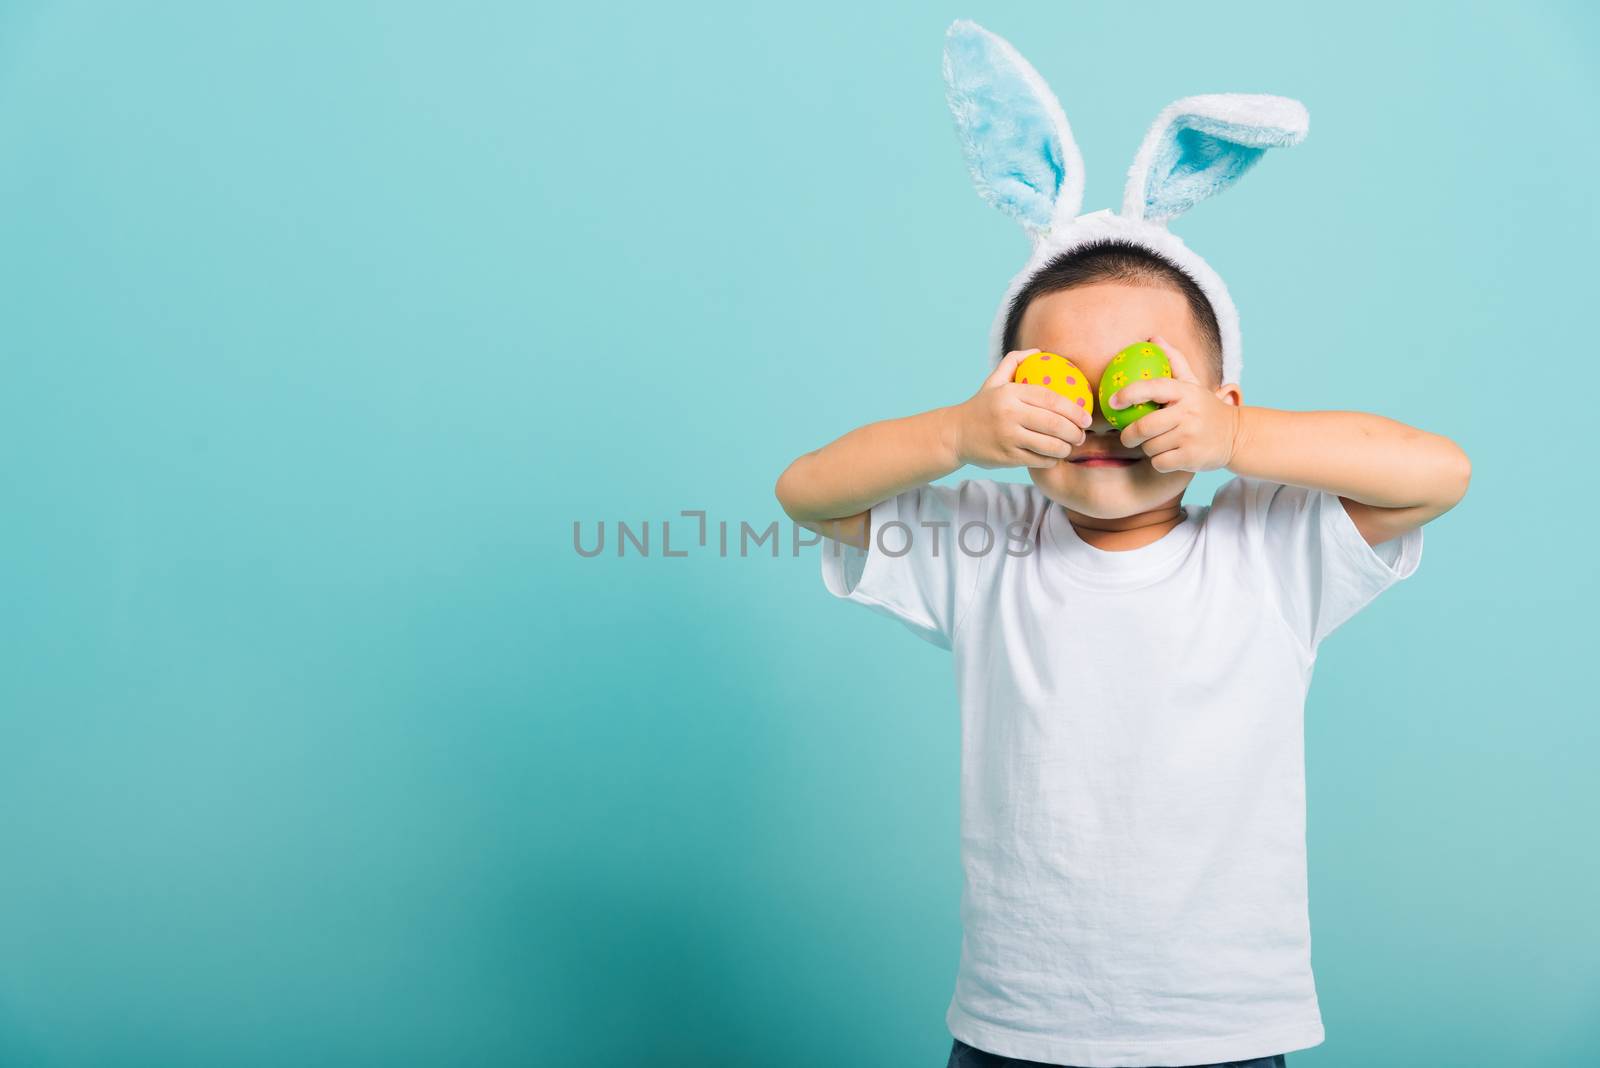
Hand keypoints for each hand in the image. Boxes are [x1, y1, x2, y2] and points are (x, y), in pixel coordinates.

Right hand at [947, 349, 1091, 468]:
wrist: (955, 434)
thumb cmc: (981, 406)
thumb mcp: (994, 380)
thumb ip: (1014, 361)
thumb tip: (1040, 352)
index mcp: (1010, 393)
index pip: (1051, 399)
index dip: (1074, 409)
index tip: (1086, 417)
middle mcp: (1009, 414)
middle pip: (1054, 424)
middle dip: (1075, 432)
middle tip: (1082, 435)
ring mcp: (1007, 437)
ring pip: (1048, 445)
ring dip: (1065, 448)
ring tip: (1070, 446)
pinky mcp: (1006, 457)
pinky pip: (1038, 460)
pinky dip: (1051, 460)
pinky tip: (1054, 456)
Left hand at [1108, 335, 1241, 472]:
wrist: (1237, 436)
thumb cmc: (1206, 408)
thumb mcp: (1193, 384)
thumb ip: (1174, 361)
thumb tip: (1153, 338)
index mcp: (1186, 392)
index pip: (1154, 388)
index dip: (1130, 393)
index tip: (1113, 401)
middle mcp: (1188, 413)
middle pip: (1144, 426)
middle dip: (1129, 435)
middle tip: (1127, 437)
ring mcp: (1190, 436)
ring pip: (1150, 447)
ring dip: (1147, 448)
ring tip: (1157, 443)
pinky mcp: (1191, 457)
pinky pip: (1159, 462)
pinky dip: (1158, 461)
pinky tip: (1167, 456)